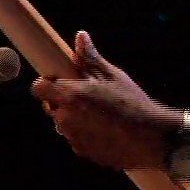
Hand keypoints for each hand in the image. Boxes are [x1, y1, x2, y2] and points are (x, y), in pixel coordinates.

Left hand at [31, 31, 176, 171]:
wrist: (150, 139)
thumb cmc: (132, 103)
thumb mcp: (112, 75)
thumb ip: (90, 58)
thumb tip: (80, 37)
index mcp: (70, 95)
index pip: (38, 88)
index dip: (47, 84)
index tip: (60, 81)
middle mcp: (65, 118)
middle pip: (52, 107)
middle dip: (64, 102)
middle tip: (87, 97)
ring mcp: (73, 138)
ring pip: (65, 124)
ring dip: (75, 119)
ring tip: (101, 114)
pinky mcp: (83, 152)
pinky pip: (77, 139)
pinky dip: (86, 134)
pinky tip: (107, 130)